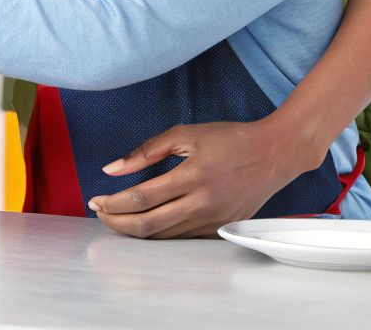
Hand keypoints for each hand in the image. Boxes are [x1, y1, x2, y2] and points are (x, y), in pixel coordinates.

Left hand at [86, 117, 324, 238]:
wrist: (276, 154)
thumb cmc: (230, 139)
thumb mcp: (187, 134)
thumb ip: (146, 151)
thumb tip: (112, 169)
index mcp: (193, 176)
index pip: (141, 197)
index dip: (113, 202)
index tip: (95, 200)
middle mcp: (203, 203)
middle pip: (148, 224)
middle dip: (117, 222)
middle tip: (99, 214)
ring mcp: (214, 220)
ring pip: (163, 235)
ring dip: (134, 230)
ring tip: (115, 218)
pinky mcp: (221, 228)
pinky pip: (181, 237)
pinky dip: (158, 233)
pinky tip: (143, 222)